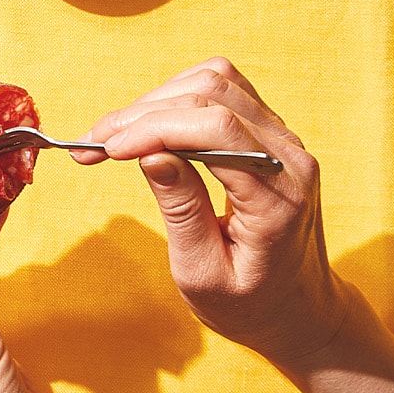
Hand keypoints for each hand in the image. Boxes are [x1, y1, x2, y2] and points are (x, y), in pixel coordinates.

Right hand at [78, 57, 345, 366]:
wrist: (299, 312)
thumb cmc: (250, 304)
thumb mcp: (204, 274)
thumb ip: (182, 211)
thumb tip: (151, 154)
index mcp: (278, 195)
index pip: (215, 129)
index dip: (152, 127)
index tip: (105, 150)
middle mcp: (290, 157)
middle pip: (211, 94)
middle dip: (142, 113)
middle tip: (94, 144)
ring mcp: (284, 141)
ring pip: (215, 80)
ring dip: (156, 101)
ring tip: (116, 136)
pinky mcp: (270, 135)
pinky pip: (222, 90)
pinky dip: (176, 99)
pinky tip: (149, 128)